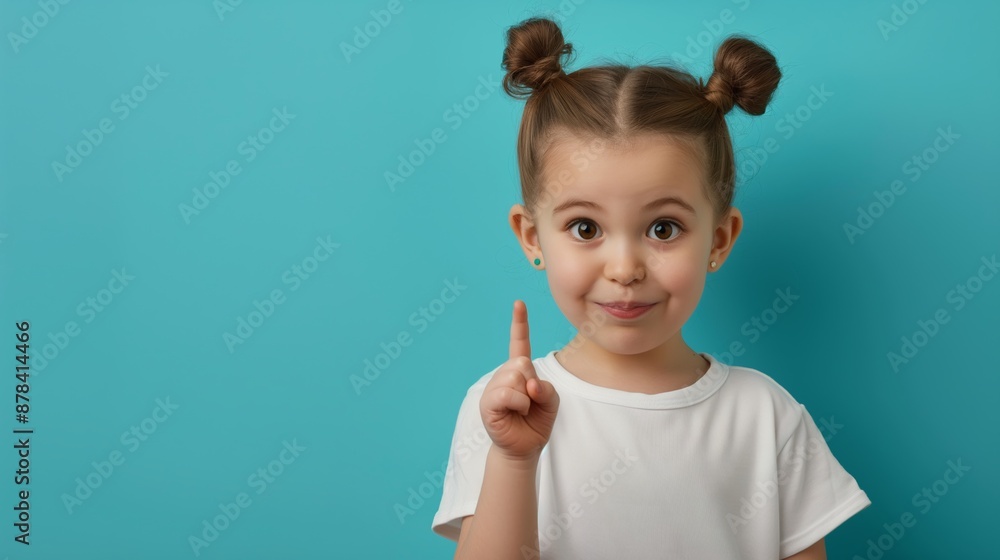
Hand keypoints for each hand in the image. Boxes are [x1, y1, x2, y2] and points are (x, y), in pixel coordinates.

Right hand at [479, 300, 559, 461]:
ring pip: (516, 377)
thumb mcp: (552, 402)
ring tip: (522, 410)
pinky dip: (519, 404)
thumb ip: (547, 389)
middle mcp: (504, 374)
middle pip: (523, 363)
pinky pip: (508, 393)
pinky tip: (514, 413)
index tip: (519, 303)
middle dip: (532, 382)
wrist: (523, 448)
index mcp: (519, 370)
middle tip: (530, 402)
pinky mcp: (488, 402)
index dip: (519, 323)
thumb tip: (529, 385)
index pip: (520, 343)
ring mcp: (494, 387)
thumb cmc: (536, 422)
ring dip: (527, 397)